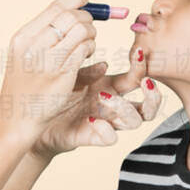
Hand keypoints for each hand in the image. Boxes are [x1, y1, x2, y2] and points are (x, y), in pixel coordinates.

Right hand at [0, 0, 97, 138]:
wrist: (16, 118)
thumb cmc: (23, 87)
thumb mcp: (23, 55)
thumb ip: (43, 34)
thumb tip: (74, 10)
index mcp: (22, 37)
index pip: (53, 8)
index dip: (74, 0)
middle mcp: (33, 45)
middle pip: (69, 16)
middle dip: (86, 18)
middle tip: (89, 27)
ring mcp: (47, 60)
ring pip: (81, 30)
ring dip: (91, 33)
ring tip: (88, 43)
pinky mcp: (62, 73)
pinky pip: (84, 49)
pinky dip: (91, 47)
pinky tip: (88, 54)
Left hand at [29, 44, 161, 159]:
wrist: (37, 121)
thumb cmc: (56, 95)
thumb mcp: (71, 77)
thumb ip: (88, 71)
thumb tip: (104, 64)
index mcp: (110, 87)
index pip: (135, 78)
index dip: (142, 66)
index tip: (139, 52)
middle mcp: (113, 106)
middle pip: (148, 106)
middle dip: (153, 96)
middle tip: (144, 83)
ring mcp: (106, 123)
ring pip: (134, 121)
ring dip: (125, 108)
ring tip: (103, 96)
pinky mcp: (93, 137)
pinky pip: (111, 138)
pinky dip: (106, 129)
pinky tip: (92, 119)